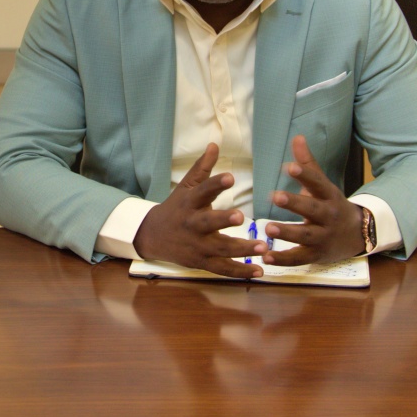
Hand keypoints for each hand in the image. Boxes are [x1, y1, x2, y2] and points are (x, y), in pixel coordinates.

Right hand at [134, 144, 264, 278]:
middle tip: (242, 216)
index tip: (231, 176)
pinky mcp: (201, 263)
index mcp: (190, 202)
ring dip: (242, 250)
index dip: (216, 184)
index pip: (202, 191)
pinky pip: (222, 269)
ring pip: (220, 249)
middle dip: (224, 220)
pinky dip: (240, 272)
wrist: (153, 236)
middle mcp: (193, 224)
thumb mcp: (186, 187)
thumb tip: (215, 144)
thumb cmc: (176, 208)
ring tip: (263, 247)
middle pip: (208, 223)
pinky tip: (259, 272)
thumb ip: (202, 168)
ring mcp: (197, 246)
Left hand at [263, 135, 365, 265]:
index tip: (290, 166)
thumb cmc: (331, 205)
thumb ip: (308, 164)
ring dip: (287, 233)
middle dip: (294, 203)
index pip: (318, 183)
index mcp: (329, 195)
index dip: (305, 175)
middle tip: (275, 196)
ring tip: (268, 227)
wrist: (357, 235)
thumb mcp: (323, 185)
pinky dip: (282, 259)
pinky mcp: (316, 255)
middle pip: (312, 209)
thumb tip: (297, 137)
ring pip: (305, 235)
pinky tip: (266, 257)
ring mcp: (322, 237)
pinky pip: (298, 258)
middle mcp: (327, 216)